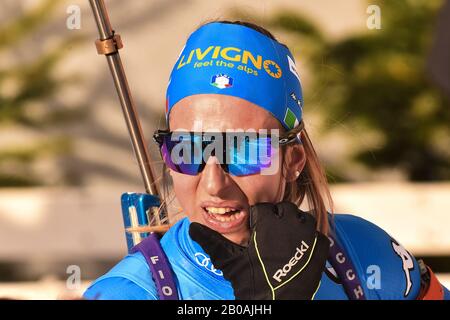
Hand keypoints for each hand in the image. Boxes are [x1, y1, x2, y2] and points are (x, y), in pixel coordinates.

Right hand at [189, 201, 329, 299]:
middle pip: (285, 209)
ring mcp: (308, 235)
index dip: (258, 219)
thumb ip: (211, 240)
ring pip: (302, 218)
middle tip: (270, 236)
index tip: (256, 231)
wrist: (276, 304)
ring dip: (294, 225)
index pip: (264, 208)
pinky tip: (298, 250)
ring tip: (284, 241)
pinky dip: (310, 239)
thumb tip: (191, 227)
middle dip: (277, 219)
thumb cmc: (250, 280)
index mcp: (268, 221)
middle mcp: (290, 222)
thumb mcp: (228, 259)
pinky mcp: (322, 247)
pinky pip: (317, 234)